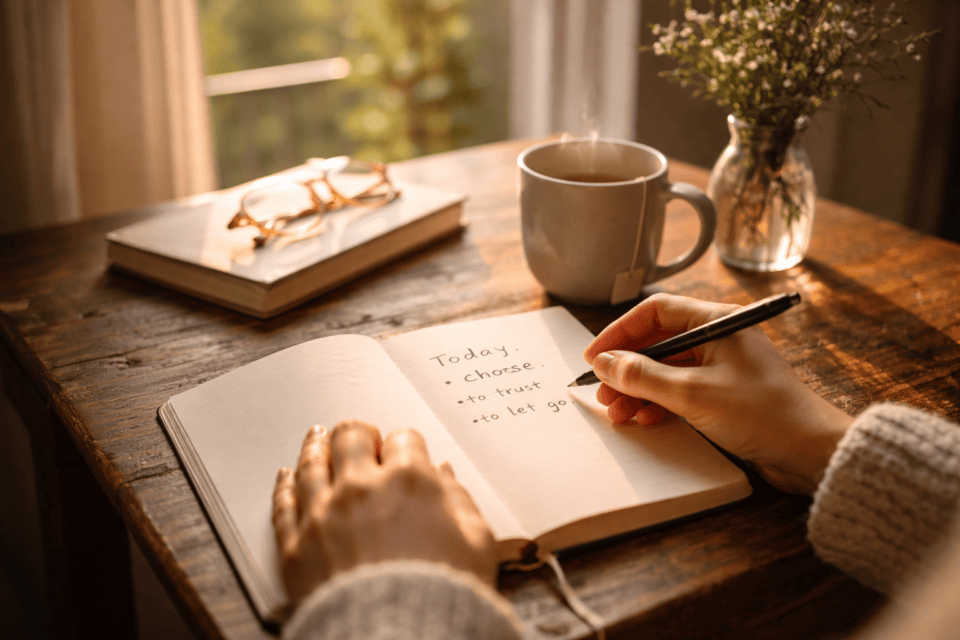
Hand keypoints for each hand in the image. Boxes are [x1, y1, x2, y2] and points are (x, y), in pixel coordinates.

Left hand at [272, 420, 497, 604]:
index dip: (407, 445)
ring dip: (317, 446)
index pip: (404, 439)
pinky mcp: (296, 546)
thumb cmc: (442, 597)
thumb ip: (460, 501)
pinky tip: (286, 476)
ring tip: (318, 438)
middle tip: (362, 440)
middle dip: (359, 435)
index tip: (406, 454)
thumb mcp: (477, 545)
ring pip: (311, 462)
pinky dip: (284, 484)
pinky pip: (283, 503)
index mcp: (409, 482)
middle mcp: (361, 489)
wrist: (399, 639)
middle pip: (350, 437)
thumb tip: (445, 477)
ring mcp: (323, 515)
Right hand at [584, 293, 853, 494]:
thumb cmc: (763, 413)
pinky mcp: (726, 394)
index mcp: (717, 322)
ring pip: (667, 370)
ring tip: (619, 412)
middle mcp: (720, 338)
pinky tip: (646, 419)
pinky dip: (660, 402)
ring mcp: (723, 367)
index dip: (620, 332)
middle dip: (627, 368)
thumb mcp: (692, 394)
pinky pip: (682, 390)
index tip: (596, 356)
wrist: (812, 452)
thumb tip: (606, 363)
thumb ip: (643, 376)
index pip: (655, 312)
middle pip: (658, 343)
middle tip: (603, 392)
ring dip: (640, 389)